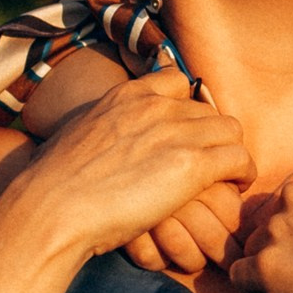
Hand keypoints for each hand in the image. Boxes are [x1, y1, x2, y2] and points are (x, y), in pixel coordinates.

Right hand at [0, 69, 252, 264]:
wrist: (50, 210)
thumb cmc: (53, 186)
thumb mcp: (76, 135)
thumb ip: (102, 128)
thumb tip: (101, 143)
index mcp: (126, 96)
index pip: (176, 81)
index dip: (187, 107)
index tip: (187, 131)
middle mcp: (155, 107)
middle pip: (208, 111)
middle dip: (212, 136)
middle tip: (210, 162)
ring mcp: (175, 133)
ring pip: (230, 130)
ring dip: (232, 152)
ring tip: (227, 176)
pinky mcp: (191, 164)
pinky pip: (239, 158)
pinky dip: (242, 172)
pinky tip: (235, 186)